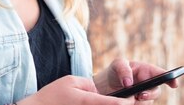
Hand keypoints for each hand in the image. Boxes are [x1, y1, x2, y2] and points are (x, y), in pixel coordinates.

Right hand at [18, 75, 134, 104]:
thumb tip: (100, 92)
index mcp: (89, 101)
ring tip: (116, 102)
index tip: (130, 99)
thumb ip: (90, 84)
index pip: (117, 104)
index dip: (127, 102)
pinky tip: (102, 104)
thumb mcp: (72, 81)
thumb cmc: (52, 95)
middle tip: (128, 101)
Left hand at [93, 58, 178, 102]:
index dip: (171, 78)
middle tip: (140, 96)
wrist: (104, 86)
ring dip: (140, 102)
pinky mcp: (138, 104)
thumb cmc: (114, 71)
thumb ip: (123, 69)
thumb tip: (129, 83)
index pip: (161, 74)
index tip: (174, 84)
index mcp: (146, 71)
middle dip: (150, 94)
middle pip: (156, 92)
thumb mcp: (117, 64)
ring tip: (129, 98)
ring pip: (148, 102)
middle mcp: (148, 84)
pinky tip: (127, 102)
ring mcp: (144, 96)